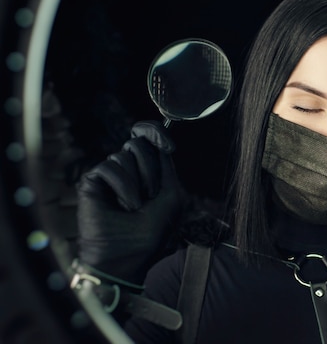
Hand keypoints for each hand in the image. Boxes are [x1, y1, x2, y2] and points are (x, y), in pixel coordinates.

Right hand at [76, 120, 184, 284]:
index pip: (150, 139)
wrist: (125, 257)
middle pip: (139, 144)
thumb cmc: (150, 233)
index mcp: (148, 171)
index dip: (155, 132)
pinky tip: (122, 206)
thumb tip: (159, 140)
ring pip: (125, 154)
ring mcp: (109, 175)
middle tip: (150, 197)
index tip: (167, 145)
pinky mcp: (92, 181)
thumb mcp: (171, 196)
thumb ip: (166, 166)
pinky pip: (109, 166)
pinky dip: (122, 186)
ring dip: (137, 184)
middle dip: (151, 170)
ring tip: (134, 207)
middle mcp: (128, 170)